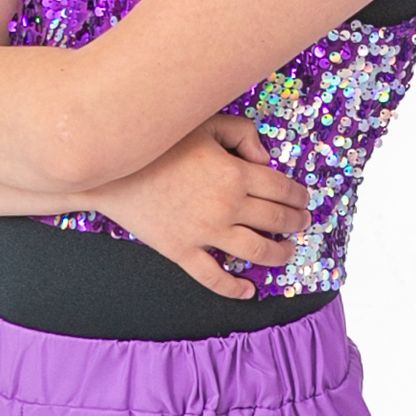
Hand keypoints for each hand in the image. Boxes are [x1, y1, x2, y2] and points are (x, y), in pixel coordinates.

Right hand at [96, 116, 309, 296]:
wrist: (110, 169)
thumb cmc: (159, 142)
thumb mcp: (205, 123)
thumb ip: (243, 133)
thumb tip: (267, 160)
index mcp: (235, 174)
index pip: (282, 189)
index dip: (299, 196)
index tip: (304, 199)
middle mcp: (226, 206)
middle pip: (276, 220)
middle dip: (296, 222)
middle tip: (302, 223)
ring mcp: (204, 233)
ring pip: (256, 251)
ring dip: (279, 254)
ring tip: (286, 252)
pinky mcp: (182, 251)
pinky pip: (214, 277)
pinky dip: (234, 289)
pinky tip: (249, 291)